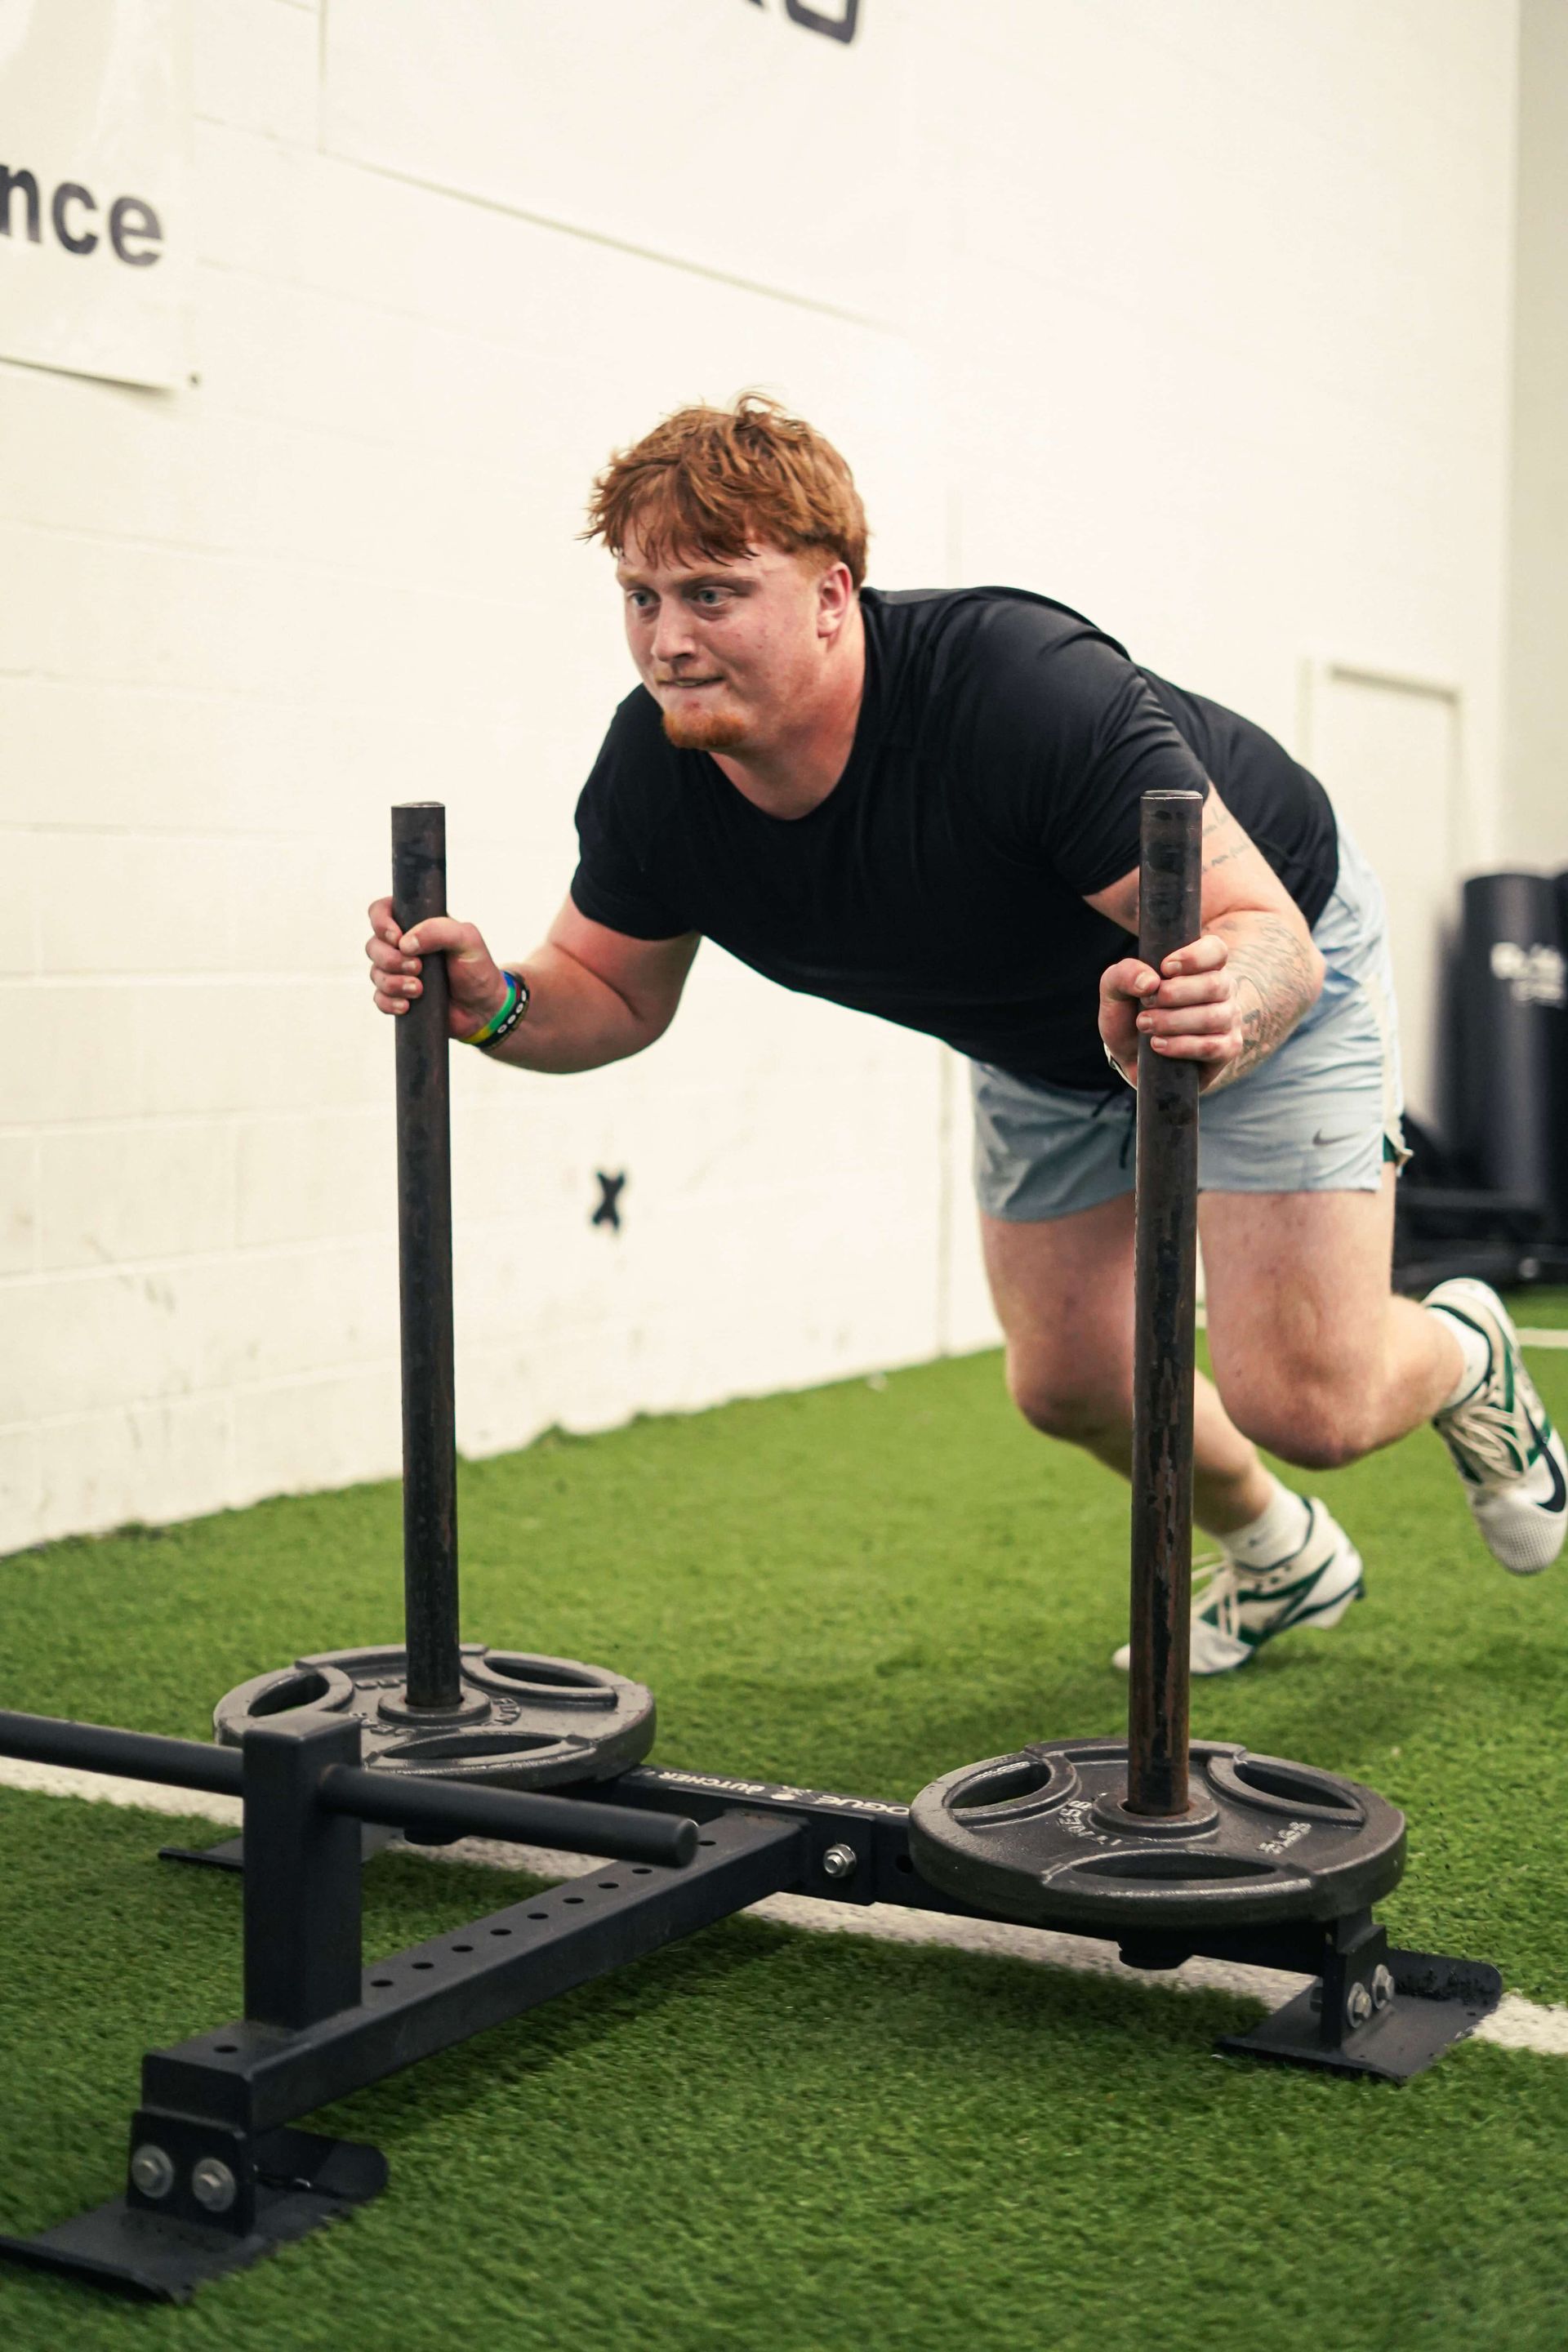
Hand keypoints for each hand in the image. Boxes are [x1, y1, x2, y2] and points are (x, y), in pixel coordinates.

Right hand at [364, 897, 512, 1040]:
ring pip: (375, 973)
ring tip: (419, 989)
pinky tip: (406, 1006)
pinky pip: (379, 998)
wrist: (484, 1007)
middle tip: (418, 968)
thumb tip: (405, 942)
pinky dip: (389, 1002)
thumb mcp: (468, 940)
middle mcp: (402, 946)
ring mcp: (398, 972)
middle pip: (373, 945)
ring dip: (393, 982)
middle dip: (391, 959)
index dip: (381, 923)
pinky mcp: (398, 996)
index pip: (381, 911)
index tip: (397, 938)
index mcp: (415, 924)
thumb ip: (439, 930)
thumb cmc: (477, 968)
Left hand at [1097, 933, 1242, 1087]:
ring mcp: (1228, 1019)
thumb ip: (1124, 974)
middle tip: (1146, 1003)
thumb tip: (1150, 981)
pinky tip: (1158, 1045)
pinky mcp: (1227, 1048)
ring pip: (1212, 1017)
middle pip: (1214, 984)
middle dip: (1173, 994)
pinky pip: (1213, 1047)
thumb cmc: (1130, 1015)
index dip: (1194, 957)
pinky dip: (1181, 1046)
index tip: (1165, 968)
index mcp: (1202, 966)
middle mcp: (1222, 989)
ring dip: (1172, 1022)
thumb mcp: (1115, 990)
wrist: (1130, 1056)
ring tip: (1145, 1025)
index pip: (1216, 950)